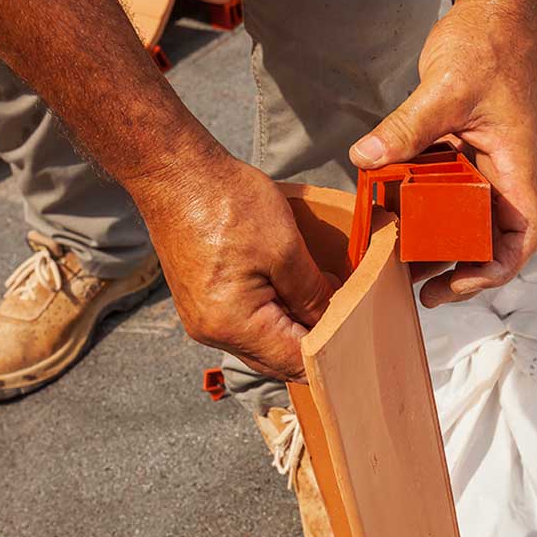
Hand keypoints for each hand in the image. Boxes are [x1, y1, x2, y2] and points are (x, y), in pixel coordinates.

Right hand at [127, 152, 336, 381]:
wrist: (175, 174)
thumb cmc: (227, 203)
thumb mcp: (286, 249)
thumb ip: (313, 294)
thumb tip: (332, 322)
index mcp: (232, 324)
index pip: (294, 362)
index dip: (331, 355)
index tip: (361, 341)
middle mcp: (212, 332)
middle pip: (276, 360)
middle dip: (313, 344)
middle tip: (350, 321)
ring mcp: (202, 319)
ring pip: (261, 343)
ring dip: (293, 328)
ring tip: (323, 300)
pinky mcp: (200, 302)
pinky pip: (245, 324)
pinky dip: (272, 315)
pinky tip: (292, 290)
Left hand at [349, 0, 536, 307]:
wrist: (493, 13)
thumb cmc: (489, 47)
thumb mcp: (446, 90)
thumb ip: (408, 127)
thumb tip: (366, 158)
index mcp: (514, 169)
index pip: (520, 237)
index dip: (495, 270)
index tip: (458, 284)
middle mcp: (500, 173)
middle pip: (487, 237)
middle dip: (456, 266)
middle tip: (415, 283)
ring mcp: (480, 162)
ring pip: (461, 216)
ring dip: (434, 239)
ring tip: (397, 259)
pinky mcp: (458, 148)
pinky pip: (440, 185)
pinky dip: (418, 201)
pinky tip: (387, 208)